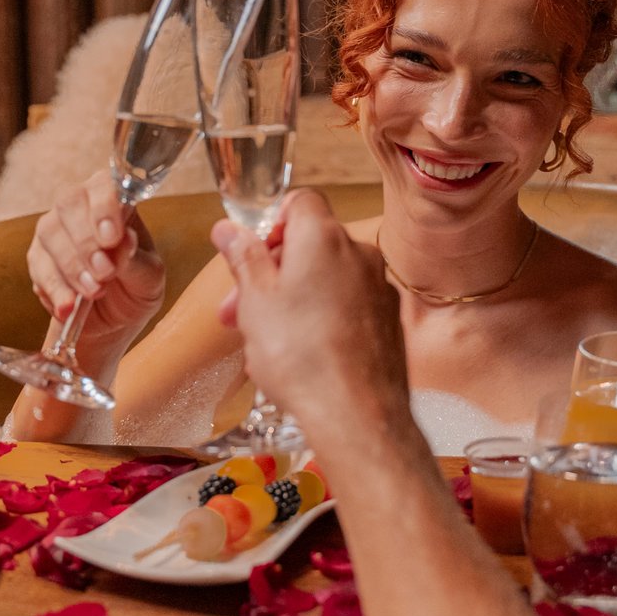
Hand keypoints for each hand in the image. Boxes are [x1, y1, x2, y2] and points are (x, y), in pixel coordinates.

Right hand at [25, 170, 164, 351]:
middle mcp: (80, 206)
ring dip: (72, 266)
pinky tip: (69, 306)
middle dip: (86, 241)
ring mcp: (54, 229)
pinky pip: (38, 267)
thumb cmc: (138, 284)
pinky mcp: (38, 258)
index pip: (104, 185)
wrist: (117, 318)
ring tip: (94, 292)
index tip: (112, 237)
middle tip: (105, 272)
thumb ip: (136, 259)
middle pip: (69, 203)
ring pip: (49, 233)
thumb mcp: (149, 276)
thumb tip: (124, 239)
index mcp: (115, 199)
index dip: (104, 207)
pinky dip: (54, 288)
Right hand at [211, 191, 409, 444]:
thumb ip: (243, 257)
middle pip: (310, 245)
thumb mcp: (256, 301)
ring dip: (294, 298)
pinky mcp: (388, 321)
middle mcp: (359, 253)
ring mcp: (379, 287)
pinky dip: (323, 319)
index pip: (300, 201)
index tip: (250, 255)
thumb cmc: (301, 355)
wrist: (356, 413)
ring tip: (264, 340)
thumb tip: (228, 228)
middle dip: (271, 272)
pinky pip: (348, 306)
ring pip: (328, 279)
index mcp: (323, 237)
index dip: (270, 223)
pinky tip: (302, 355)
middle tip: (238, 309)